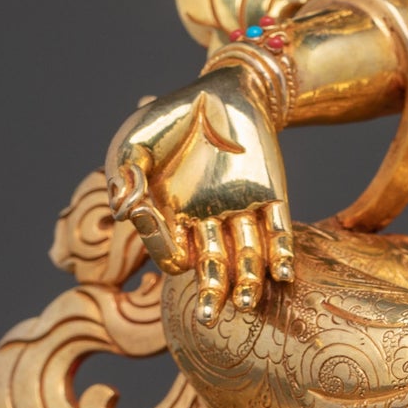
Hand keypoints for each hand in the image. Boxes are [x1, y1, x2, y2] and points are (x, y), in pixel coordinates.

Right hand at [105, 66, 294, 323]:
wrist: (220, 89)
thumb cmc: (172, 118)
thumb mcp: (137, 141)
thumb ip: (127, 175)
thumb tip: (124, 210)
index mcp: (172, 218)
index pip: (171, 252)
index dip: (163, 248)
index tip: (159, 234)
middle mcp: (207, 222)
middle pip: (212, 269)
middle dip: (211, 293)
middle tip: (211, 319)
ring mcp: (241, 210)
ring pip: (247, 257)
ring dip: (247, 281)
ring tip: (245, 305)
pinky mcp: (272, 194)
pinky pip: (280, 231)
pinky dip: (282, 253)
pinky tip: (283, 276)